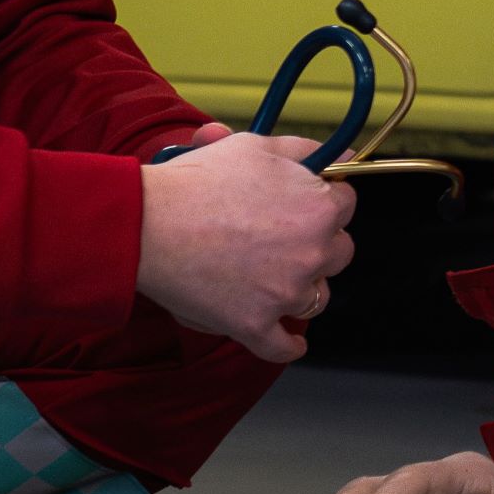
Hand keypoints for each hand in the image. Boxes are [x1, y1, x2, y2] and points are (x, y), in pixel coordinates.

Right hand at [135, 133, 354, 362]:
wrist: (147, 223)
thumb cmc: (198, 181)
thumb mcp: (256, 146)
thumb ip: (305, 151)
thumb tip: (340, 156)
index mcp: (317, 208)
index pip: (346, 205)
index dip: (325, 201)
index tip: (307, 205)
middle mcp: (311, 254)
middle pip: (338, 253)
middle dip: (319, 244)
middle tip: (287, 238)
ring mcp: (284, 294)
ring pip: (316, 298)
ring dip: (303, 289)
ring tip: (276, 278)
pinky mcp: (255, 325)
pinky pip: (283, 346)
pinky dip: (288, 345)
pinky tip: (291, 341)